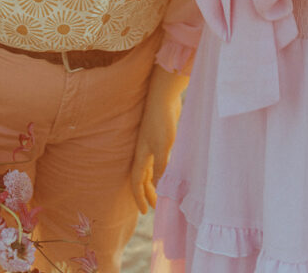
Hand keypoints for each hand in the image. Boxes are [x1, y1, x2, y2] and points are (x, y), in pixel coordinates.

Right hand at [130, 67, 187, 212]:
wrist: (164, 96)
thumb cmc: (161, 121)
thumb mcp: (162, 147)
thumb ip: (160, 168)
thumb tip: (159, 188)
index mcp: (141, 155)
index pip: (137, 181)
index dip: (139, 197)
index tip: (145, 211)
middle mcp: (144, 151)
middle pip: (143, 177)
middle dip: (148, 193)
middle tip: (158, 206)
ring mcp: (151, 144)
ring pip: (151, 169)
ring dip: (155, 182)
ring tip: (163, 193)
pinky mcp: (160, 137)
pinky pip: (158, 159)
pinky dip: (162, 169)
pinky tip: (170, 172)